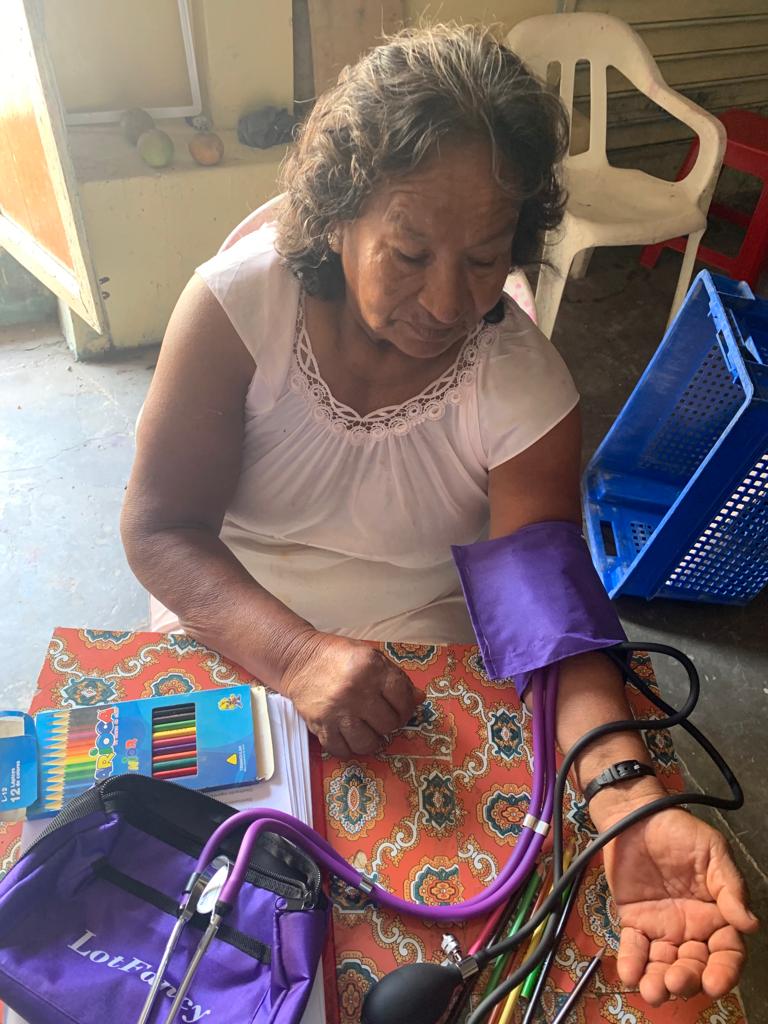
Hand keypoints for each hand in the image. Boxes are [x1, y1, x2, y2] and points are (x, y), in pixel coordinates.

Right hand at [280, 631, 421, 756]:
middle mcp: (355, 691)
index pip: (403, 698)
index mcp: (371, 669)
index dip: (407, 707)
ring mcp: (337, 711)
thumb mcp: (371, 657)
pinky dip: (348, 749)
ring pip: (368, 743)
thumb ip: (396, 677)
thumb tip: (419, 699)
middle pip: (388, 724)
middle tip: (382, 718)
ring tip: (368, 730)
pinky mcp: (320, 725)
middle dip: (390, 724)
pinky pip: (342, 751)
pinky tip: (349, 736)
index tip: (401, 709)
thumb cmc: (339, 657)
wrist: (300, 660)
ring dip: (372, 740)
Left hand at [600, 805, 757, 1005]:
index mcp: (716, 915)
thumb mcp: (713, 851)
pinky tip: (630, 974)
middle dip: (687, 980)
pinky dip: (632, 963)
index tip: (714, 983)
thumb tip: (750, 924)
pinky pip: (634, 946)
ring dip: (659, 981)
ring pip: (664, 963)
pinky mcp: (634, 920)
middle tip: (675, 983)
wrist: (636, 815)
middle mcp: (691, 928)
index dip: (723, 971)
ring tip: (653, 991)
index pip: (726, 952)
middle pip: (694, 965)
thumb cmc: (680, 831)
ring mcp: (662, 927)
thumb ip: (730, 886)